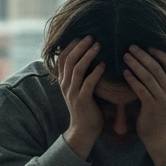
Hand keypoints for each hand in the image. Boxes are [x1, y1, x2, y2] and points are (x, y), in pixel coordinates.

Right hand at [58, 36, 104, 159]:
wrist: (83, 130)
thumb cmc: (86, 107)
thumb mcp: (80, 89)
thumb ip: (82, 75)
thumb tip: (91, 57)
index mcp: (64, 81)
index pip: (62, 58)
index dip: (70, 46)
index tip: (81, 36)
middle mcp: (65, 85)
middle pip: (69, 60)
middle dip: (80, 46)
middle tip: (91, 36)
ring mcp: (72, 93)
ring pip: (77, 69)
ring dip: (88, 55)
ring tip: (98, 45)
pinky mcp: (82, 100)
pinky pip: (88, 83)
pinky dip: (96, 72)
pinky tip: (103, 64)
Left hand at [123, 45, 165, 165]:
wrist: (159, 135)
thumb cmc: (159, 113)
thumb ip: (163, 81)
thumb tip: (151, 62)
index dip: (160, 54)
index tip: (148, 46)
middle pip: (157, 67)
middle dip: (143, 56)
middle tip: (131, 47)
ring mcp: (163, 98)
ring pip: (148, 76)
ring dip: (135, 64)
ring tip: (125, 56)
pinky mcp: (152, 106)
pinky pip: (141, 89)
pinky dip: (132, 79)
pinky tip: (125, 73)